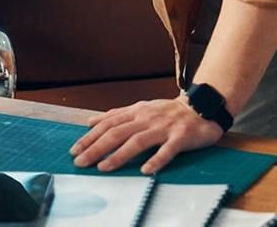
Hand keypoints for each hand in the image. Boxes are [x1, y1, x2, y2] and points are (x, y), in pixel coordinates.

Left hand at [70, 96, 223, 174]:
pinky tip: (146, 170)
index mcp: (136, 112)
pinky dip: (157, 159)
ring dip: (119, 155)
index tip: (75, 150)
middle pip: (118, 133)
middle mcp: (147, 118)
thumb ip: (116, 115)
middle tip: (81, 162)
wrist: (201, 106)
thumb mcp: (140, 108)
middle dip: (97, 148)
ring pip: (138, 141)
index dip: (90, 137)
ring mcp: (164, 127)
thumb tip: (91, 121)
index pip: (108, 124)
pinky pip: (168, 150)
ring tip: (104, 167)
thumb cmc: (168, 111)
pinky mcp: (181, 137)